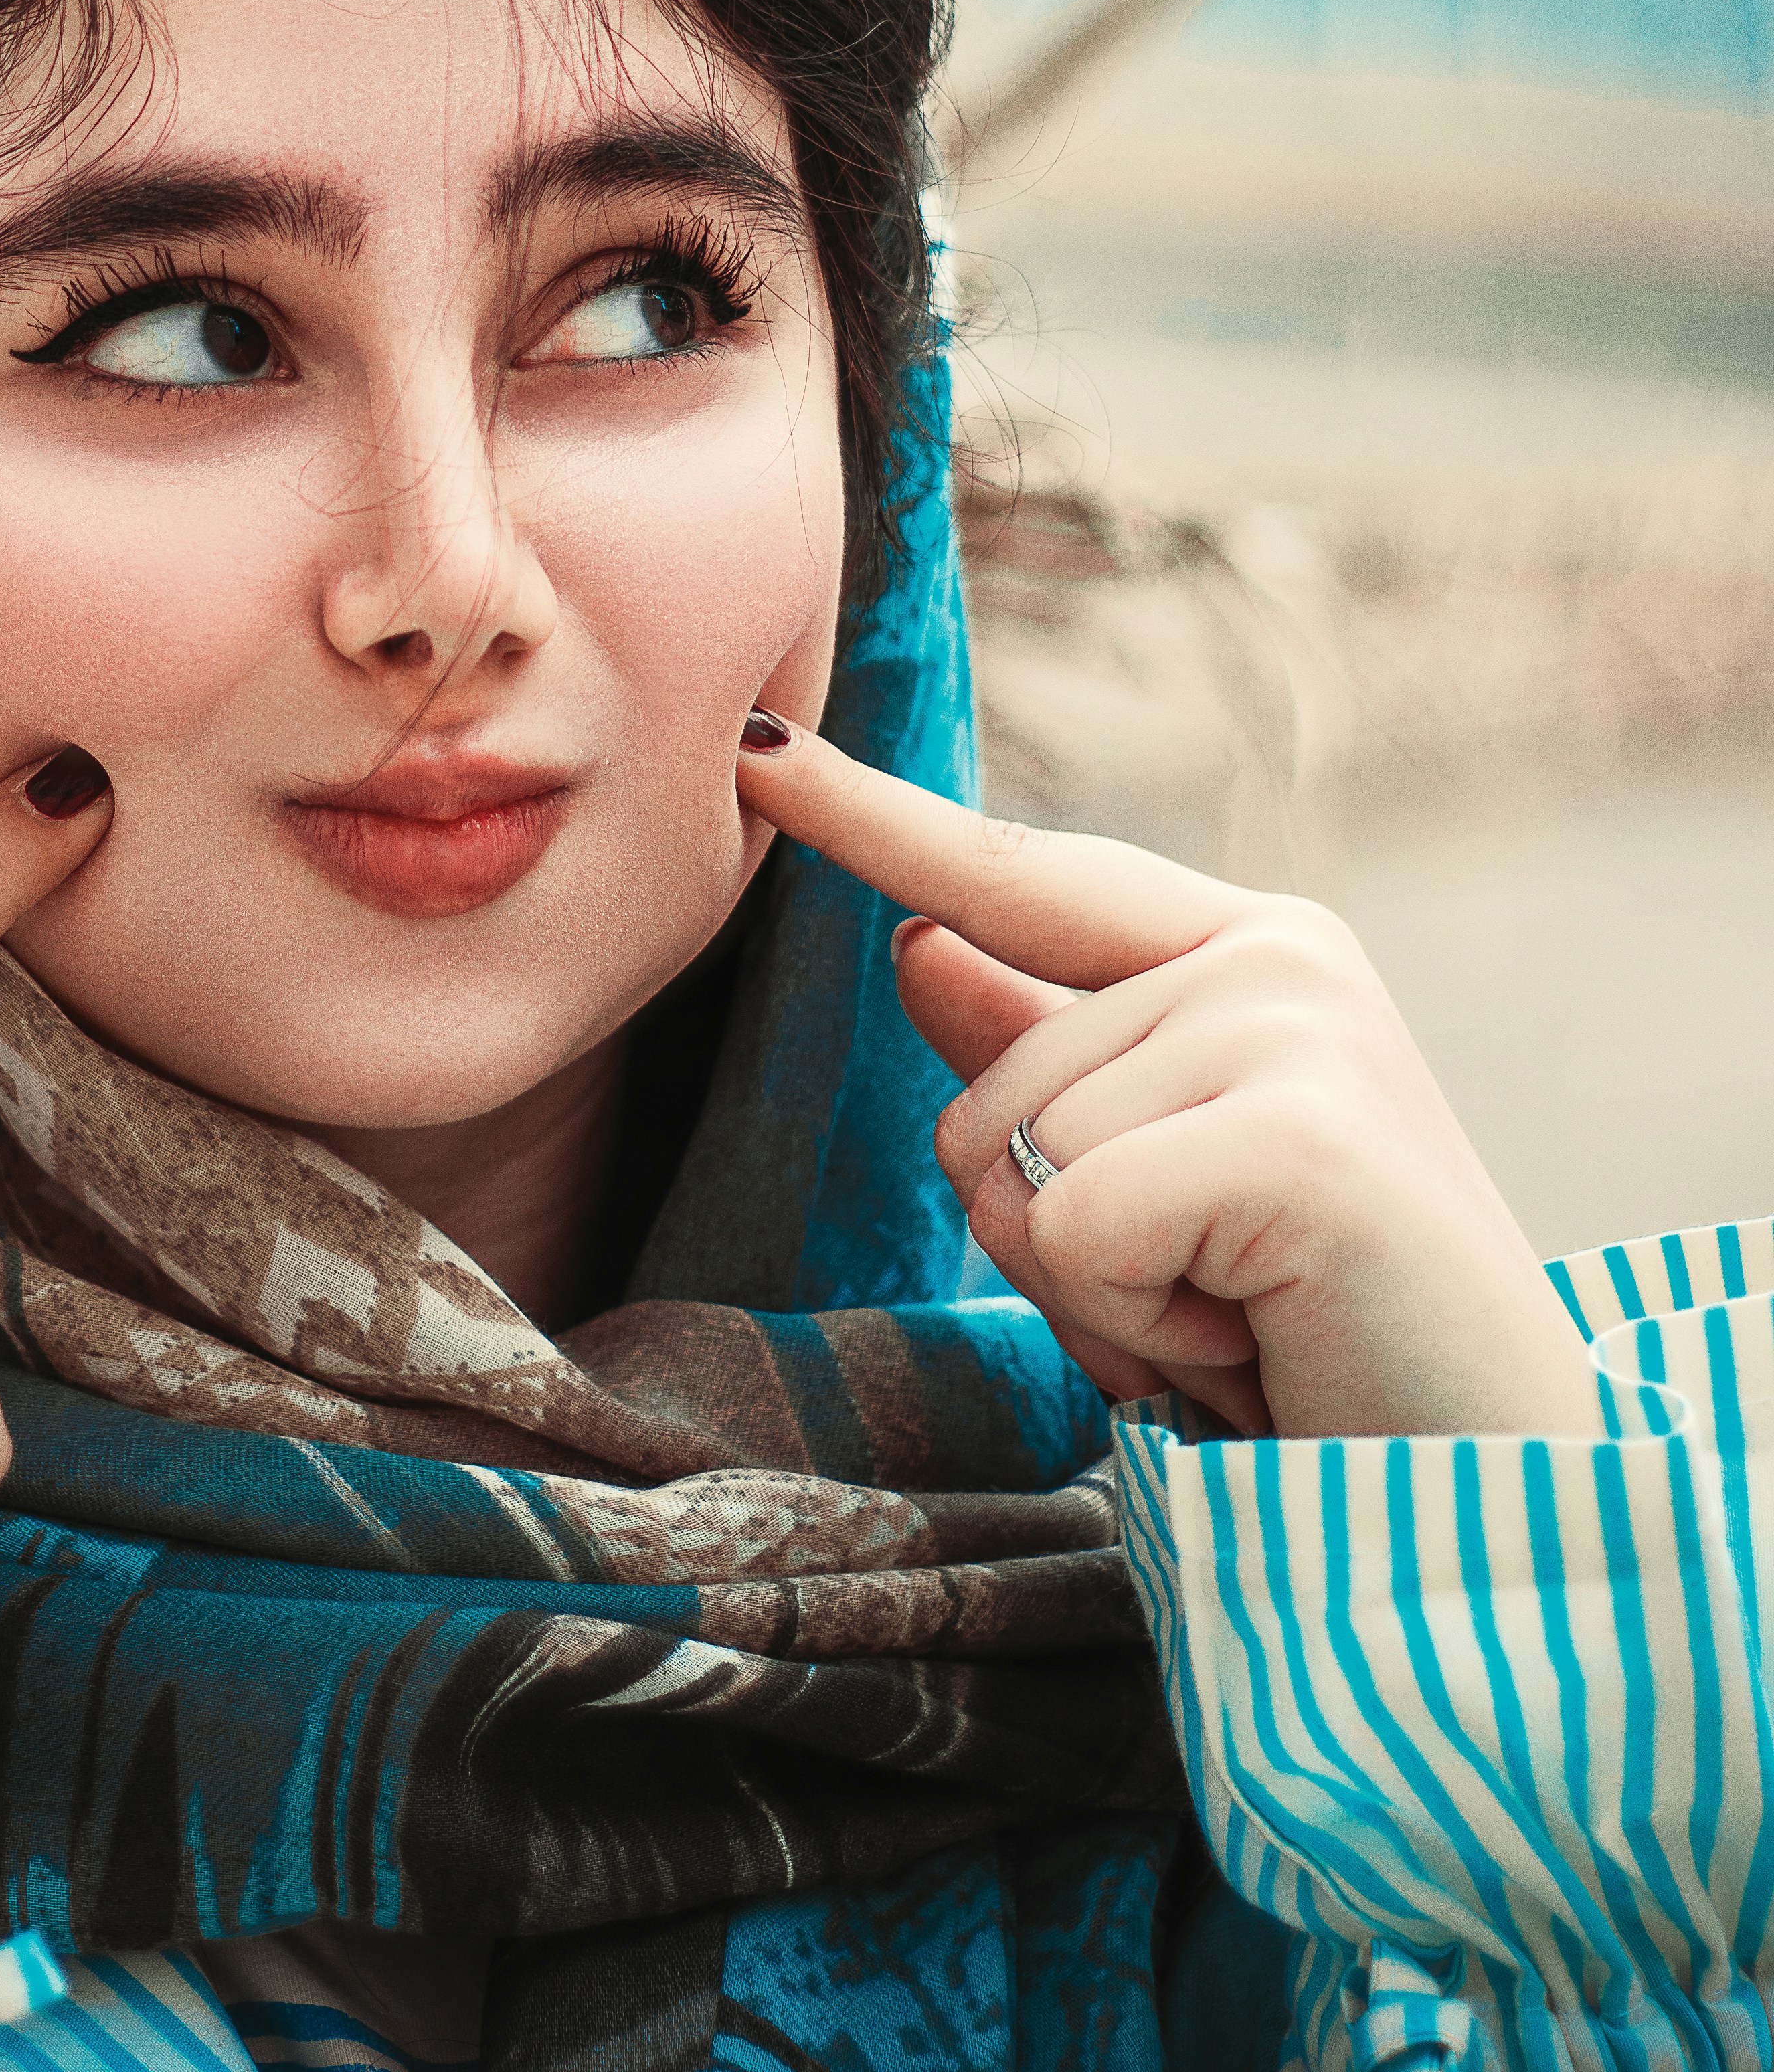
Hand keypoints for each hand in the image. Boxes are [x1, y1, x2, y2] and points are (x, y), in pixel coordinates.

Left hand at [735, 719, 1602, 1440]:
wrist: (1494, 1500)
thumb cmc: (1319, 1343)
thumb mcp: (1155, 1186)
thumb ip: (1047, 1059)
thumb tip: (919, 940)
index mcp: (1247, 951)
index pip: (1018, 875)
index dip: (872, 817)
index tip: (750, 743)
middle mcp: (1273, 957)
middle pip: (981, 1088)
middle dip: (1059, 1240)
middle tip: (1218, 1302)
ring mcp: (1290, 1028)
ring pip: (1012, 1161)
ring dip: (1100, 1294)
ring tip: (1242, 1322)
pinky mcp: (1293, 1136)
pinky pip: (1071, 1228)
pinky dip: (1131, 1329)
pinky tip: (1250, 1346)